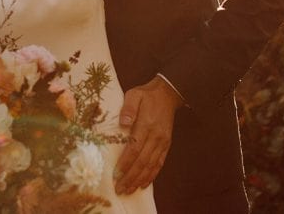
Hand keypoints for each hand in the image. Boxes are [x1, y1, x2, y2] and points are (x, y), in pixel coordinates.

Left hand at [113, 76, 182, 194]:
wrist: (167, 94)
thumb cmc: (146, 95)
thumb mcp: (134, 95)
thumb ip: (128, 107)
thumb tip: (123, 122)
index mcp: (146, 124)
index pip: (135, 148)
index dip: (125, 163)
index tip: (116, 174)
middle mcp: (156, 136)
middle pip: (142, 161)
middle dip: (130, 177)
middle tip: (119, 188)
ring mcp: (162, 141)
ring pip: (151, 165)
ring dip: (139, 179)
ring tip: (129, 190)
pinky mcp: (166, 144)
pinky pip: (159, 163)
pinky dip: (151, 175)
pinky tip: (143, 184)